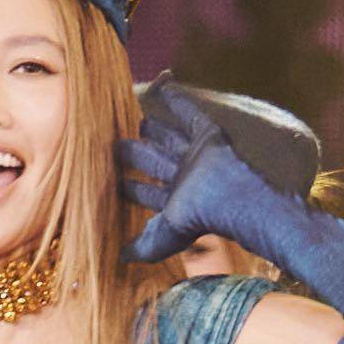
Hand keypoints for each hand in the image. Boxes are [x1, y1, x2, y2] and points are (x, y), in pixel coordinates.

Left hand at [117, 84, 271, 259]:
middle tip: (116, 143)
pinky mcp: (208, 136)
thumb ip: (141, 247)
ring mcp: (196, 156)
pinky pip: (189, 112)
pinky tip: (163, 84)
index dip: (129, 188)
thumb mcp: (163, 239)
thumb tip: (120, 259)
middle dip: (137, 154)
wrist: (230, 200)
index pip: (147, 194)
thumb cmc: (199, 220)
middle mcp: (184, 178)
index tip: (113, 181)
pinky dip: (176, 99)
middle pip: (155, 162)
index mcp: (175, 202)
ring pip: (169, 138)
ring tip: (138, 119)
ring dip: (153, 129)